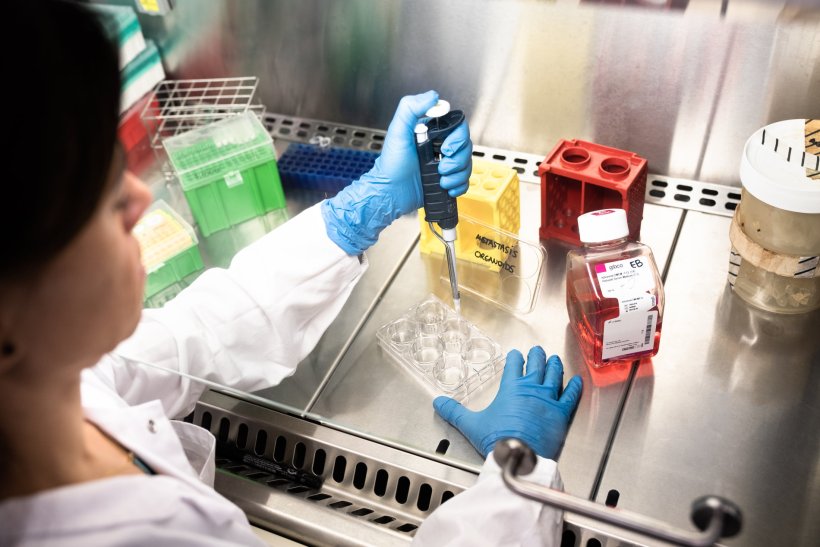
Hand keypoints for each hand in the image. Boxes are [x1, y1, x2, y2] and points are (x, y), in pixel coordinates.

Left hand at [321, 90, 471, 254]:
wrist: (390, 193)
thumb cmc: (391, 164)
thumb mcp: (397, 131)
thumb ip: (410, 108)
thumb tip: (433, 97)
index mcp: (432, 133)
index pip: (459, 128)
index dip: (458, 139)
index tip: (445, 149)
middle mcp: (440, 147)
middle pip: (466, 147)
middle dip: (457, 160)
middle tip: (441, 167)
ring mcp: (445, 164)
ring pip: (467, 165)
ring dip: (457, 175)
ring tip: (440, 179)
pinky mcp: (446, 181)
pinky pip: (464, 181)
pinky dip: (459, 185)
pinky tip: (447, 187)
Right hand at [434, 346, 581, 459]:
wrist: (518, 458)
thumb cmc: (496, 440)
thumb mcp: (471, 425)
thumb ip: (454, 412)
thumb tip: (438, 403)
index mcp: (511, 388)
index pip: (514, 366)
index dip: (515, 358)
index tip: (516, 354)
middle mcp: (531, 389)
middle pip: (536, 365)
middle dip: (537, 356)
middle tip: (537, 351)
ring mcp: (549, 399)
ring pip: (554, 375)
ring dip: (554, 366)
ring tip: (554, 359)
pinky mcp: (562, 413)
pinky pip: (571, 396)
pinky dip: (574, 387)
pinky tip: (577, 381)